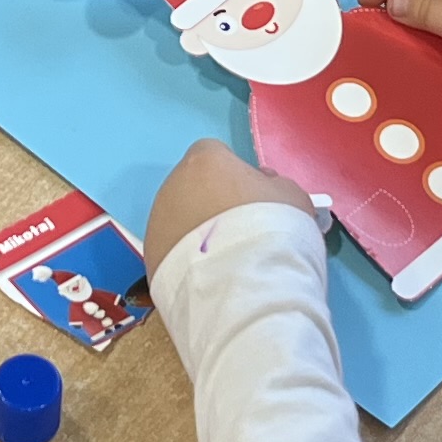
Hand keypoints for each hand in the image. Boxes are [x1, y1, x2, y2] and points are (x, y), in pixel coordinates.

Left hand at [146, 139, 315, 270]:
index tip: (252, 199)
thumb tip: (263, 188)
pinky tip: (211, 278)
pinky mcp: (151, 257)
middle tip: (241, 233)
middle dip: (212, 204)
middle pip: (193, 187)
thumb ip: (273, 186)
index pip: (215, 155)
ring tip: (226, 262)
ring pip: (178, 220)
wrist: (244, 286)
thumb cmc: (272, 230)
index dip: (235, 176)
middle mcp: (173, 184)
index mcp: (205, 160)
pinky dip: (187, 260)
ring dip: (197, 234)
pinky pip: (172, 251)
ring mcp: (157, 221)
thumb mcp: (291, 197)